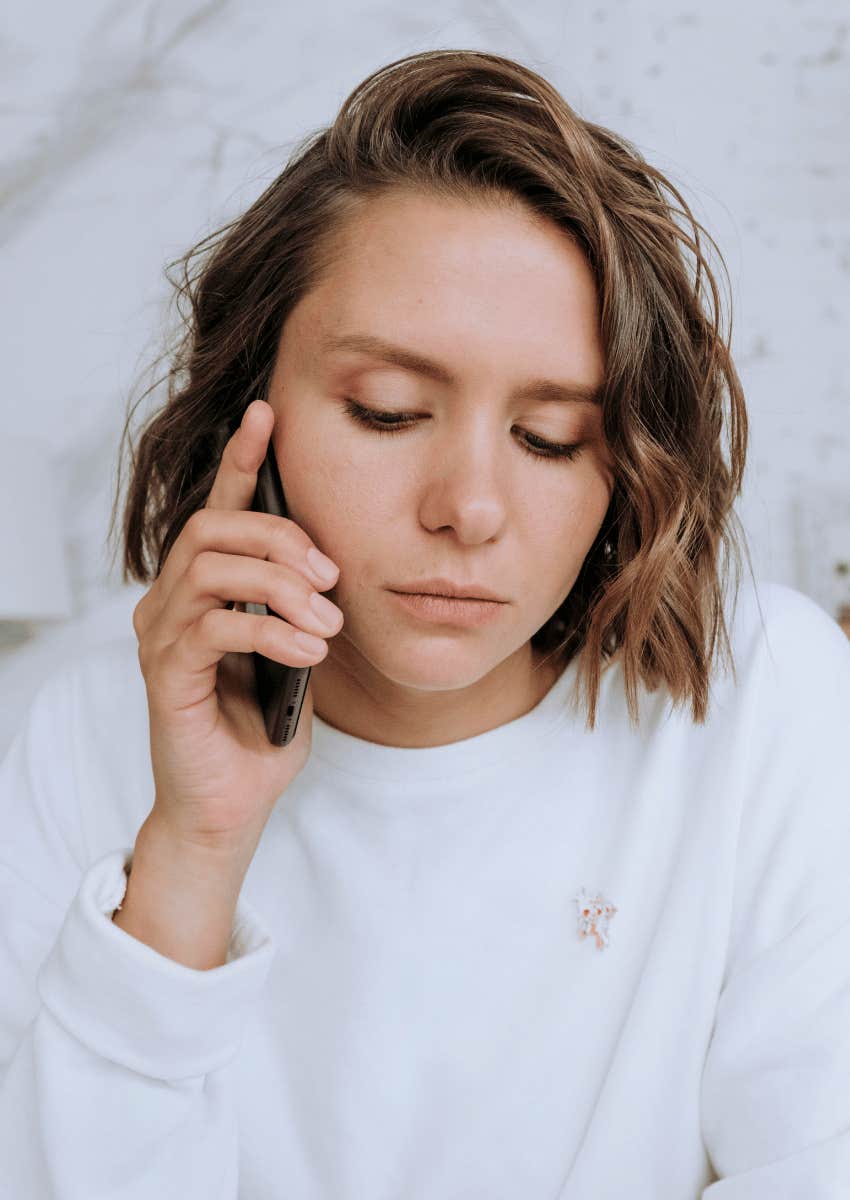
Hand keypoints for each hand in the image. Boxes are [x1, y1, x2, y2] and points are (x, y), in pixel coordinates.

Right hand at [131, 399, 342, 861]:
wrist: (232, 804)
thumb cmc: (260, 728)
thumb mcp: (295, 652)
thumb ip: (298, 606)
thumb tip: (327, 567)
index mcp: (203, 588)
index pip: (219, 507)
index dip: (242, 458)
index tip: (267, 413)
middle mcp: (169, 601)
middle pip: (214, 526)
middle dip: (281, 537)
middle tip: (331, 577)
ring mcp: (161, 636)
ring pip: (212, 568)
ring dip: (281, 587)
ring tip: (326, 625)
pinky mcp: (164, 674)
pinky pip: (214, 627)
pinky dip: (271, 633)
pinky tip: (309, 655)